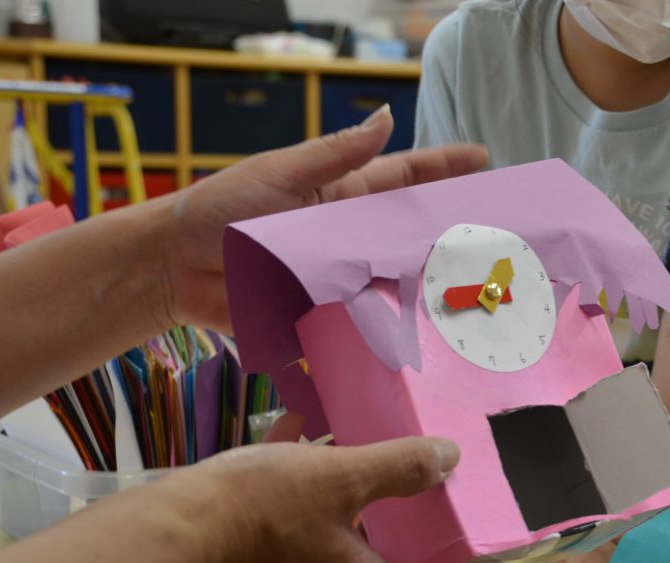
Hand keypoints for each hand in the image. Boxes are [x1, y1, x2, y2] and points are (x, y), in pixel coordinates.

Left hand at [161, 105, 487, 332]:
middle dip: (449, 231)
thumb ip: (336, 155)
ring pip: (392, 282)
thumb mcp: (280, 174)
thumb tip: (387, 118)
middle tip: (496, 233)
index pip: (401, 178)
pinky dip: (389, 329)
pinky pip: (361, 322)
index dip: (442, 168)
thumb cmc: (219, 210)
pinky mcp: (322, 314)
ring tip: (474, 288)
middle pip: (407, 233)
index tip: (483, 160)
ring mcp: (337, 278)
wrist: (173, 269)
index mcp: (339, 197)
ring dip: (428, 286)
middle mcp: (345, 238)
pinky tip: (423, 336)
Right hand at [163, 433, 497, 562]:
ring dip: (355, 528)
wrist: (167, 533)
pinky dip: (308, 508)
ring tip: (357, 471)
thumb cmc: (261, 510)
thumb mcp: (341, 475)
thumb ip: (399, 467)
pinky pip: (297, 546)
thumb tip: (450, 457)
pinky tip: (295, 443)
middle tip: (420, 525)